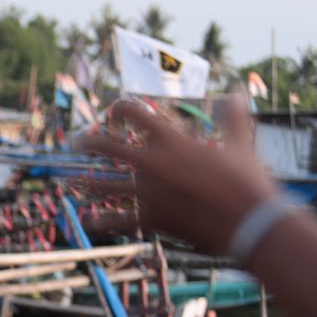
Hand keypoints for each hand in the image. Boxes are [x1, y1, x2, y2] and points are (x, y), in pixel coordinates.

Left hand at [78, 97, 279, 256]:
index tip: (114, 109)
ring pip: (106, 186)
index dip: (122, 108)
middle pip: (110, 148)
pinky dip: (102, 223)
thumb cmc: (248, 181)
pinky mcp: (151, 218)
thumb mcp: (242, 144)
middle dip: (91, 143)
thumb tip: (236, 93)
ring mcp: (149, 192)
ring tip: (67, 181)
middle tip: (77, 142)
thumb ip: (232, 117)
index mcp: (175, 141)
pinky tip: (87, 223)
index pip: (139, 114)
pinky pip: (119, 221)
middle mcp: (155, 164)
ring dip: (85, 183)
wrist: (249, 222)